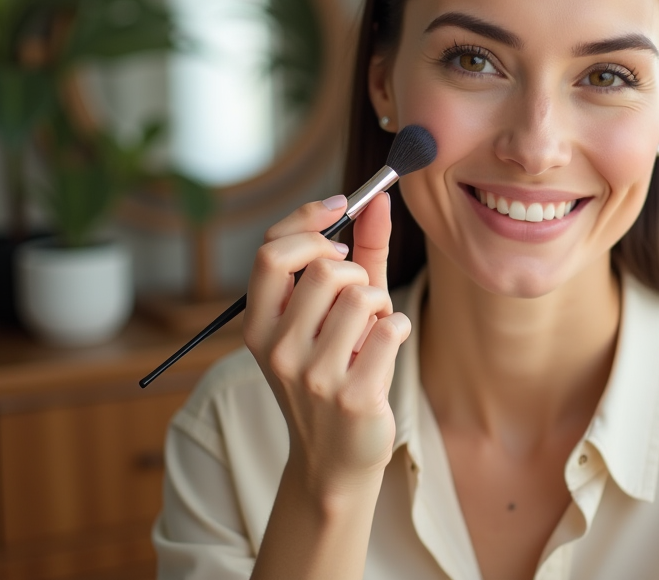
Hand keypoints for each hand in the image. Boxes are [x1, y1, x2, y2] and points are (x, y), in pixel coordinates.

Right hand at [243, 192, 409, 504]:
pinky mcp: (353, 397)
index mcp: (258, 325)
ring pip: (362, 295)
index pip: (271, 253)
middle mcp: (277, 350)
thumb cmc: (338, 372)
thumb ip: (360, 252)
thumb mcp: (334, 312)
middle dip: (355, 271)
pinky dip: (400, 327)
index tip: (341, 211)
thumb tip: (378, 198)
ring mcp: (313, 376)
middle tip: (360, 295)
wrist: (335, 460)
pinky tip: (387, 347)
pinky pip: (391, 328)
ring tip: (373, 329)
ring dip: (381, 304)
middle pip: (323, 268)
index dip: (309, 223)